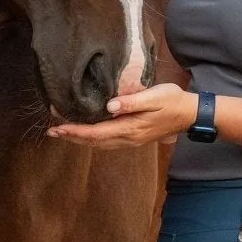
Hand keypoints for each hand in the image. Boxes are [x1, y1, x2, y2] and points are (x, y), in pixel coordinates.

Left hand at [49, 83, 196, 147]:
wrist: (190, 114)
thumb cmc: (173, 101)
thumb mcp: (155, 97)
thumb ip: (132, 102)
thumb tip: (109, 106)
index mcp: (130, 128)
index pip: (96, 132)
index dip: (75, 131)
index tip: (58, 128)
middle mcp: (128, 138)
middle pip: (94, 141)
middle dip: (72, 136)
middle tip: (52, 132)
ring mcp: (131, 140)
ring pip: (99, 144)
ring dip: (80, 138)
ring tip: (63, 132)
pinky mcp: (133, 137)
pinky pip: (107, 142)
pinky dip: (92, 138)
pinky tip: (86, 132)